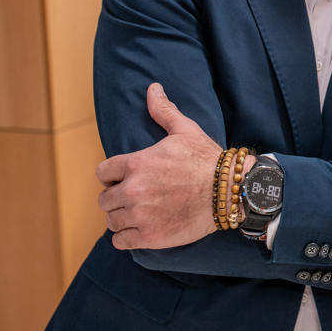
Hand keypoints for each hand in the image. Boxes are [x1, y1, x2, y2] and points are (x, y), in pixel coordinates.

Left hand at [96, 83, 221, 249]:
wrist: (228, 190)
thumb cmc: (206, 159)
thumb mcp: (185, 130)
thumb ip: (163, 111)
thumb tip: (153, 88)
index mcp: (136, 163)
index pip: (103, 173)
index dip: (112, 177)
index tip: (123, 179)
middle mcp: (133, 190)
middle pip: (105, 199)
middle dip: (117, 198)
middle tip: (134, 198)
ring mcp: (140, 214)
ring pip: (111, 221)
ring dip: (121, 218)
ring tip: (137, 214)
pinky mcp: (150, 236)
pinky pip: (121, 241)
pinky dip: (126, 237)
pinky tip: (138, 231)